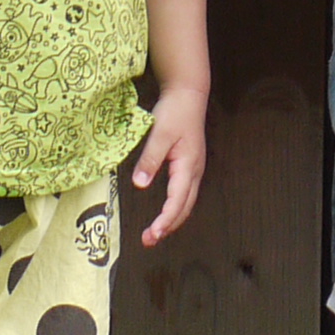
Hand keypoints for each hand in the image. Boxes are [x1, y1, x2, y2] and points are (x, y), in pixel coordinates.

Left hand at [129, 83, 208, 244]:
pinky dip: (175, 208)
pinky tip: (165, 212)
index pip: (177, 201)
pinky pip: (185, 194)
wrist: (189, 94)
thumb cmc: (175, 112)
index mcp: (188, 166)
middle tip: (148, 240)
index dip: (165, 220)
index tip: (152, 234)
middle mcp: (194, 171)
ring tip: (154, 233)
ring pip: (186, 203)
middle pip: (184, 207)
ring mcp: (194, 169)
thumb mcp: (159, 134)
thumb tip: (140, 185)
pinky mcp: (189, 165)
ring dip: (172, 220)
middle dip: (168, 226)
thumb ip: (150, 160)